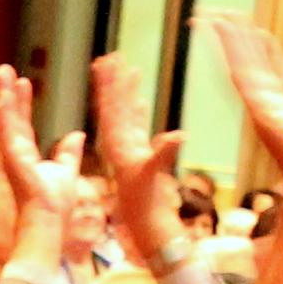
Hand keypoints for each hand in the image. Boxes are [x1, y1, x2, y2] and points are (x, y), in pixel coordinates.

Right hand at [0, 66, 73, 215]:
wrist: (49, 219)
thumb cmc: (55, 203)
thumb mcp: (66, 170)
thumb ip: (68, 152)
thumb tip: (76, 135)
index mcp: (27, 155)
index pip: (23, 123)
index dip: (23, 103)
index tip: (24, 83)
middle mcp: (15, 151)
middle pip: (10, 115)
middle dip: (7, 92)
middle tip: (4, 70)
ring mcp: (11, 153)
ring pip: (4, 117)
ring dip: (2, 93)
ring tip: (1, 71)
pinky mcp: (11, 155)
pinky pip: (6, 128)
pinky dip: (4, 109)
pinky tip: (3, 93)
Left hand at [89, 48, 185, 260]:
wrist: (145, 226)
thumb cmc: (146, 204)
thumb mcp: (153, 177)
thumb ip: (163, 154)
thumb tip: (178, 135)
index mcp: (117, 146)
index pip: (110, 109)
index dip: (108, 85)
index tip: (104, 63)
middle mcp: (120, 145)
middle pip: (114, 107)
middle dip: (113, 83)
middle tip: (111, 57)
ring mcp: (129, 150)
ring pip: (125, 115)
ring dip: (127, 93)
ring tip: (128, 70)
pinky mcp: (139, 158)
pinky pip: (136, 129)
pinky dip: (138, 113)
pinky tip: (141, 101)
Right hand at [211, 14, 282, 209]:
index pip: (275, 74)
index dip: (265, 52)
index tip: (256, 31)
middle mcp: (274, 110)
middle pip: (251, 66)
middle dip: (236, 40)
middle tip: (221, 15)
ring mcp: (264, 109)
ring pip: (240, 64)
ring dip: (225, 38)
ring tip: (209, 13)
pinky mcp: (259, 108)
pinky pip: (241, 71)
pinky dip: (228, 47)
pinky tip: (218, 27)